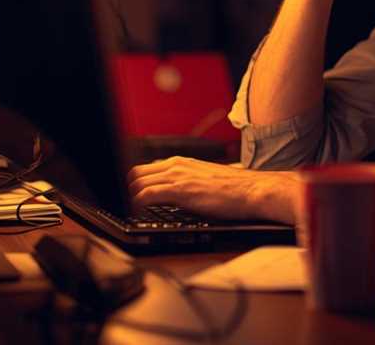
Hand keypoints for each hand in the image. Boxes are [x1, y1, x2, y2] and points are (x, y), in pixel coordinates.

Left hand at [127, 156, 296, 222]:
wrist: (253, 190)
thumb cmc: (236, 189)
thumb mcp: (205, 179)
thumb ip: (187, 182)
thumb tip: (176, 194)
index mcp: (181, 162)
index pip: (144, 169)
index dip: (132, 183)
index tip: (126, 195)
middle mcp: (176, 165)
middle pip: (135, 173)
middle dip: (125, 189)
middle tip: (121, 205)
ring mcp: (177, 176)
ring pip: (137, 183)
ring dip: (128, 197)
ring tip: (124, 210)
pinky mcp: (180, 190)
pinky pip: (147, 195)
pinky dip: (137, 204)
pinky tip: (135, 212)